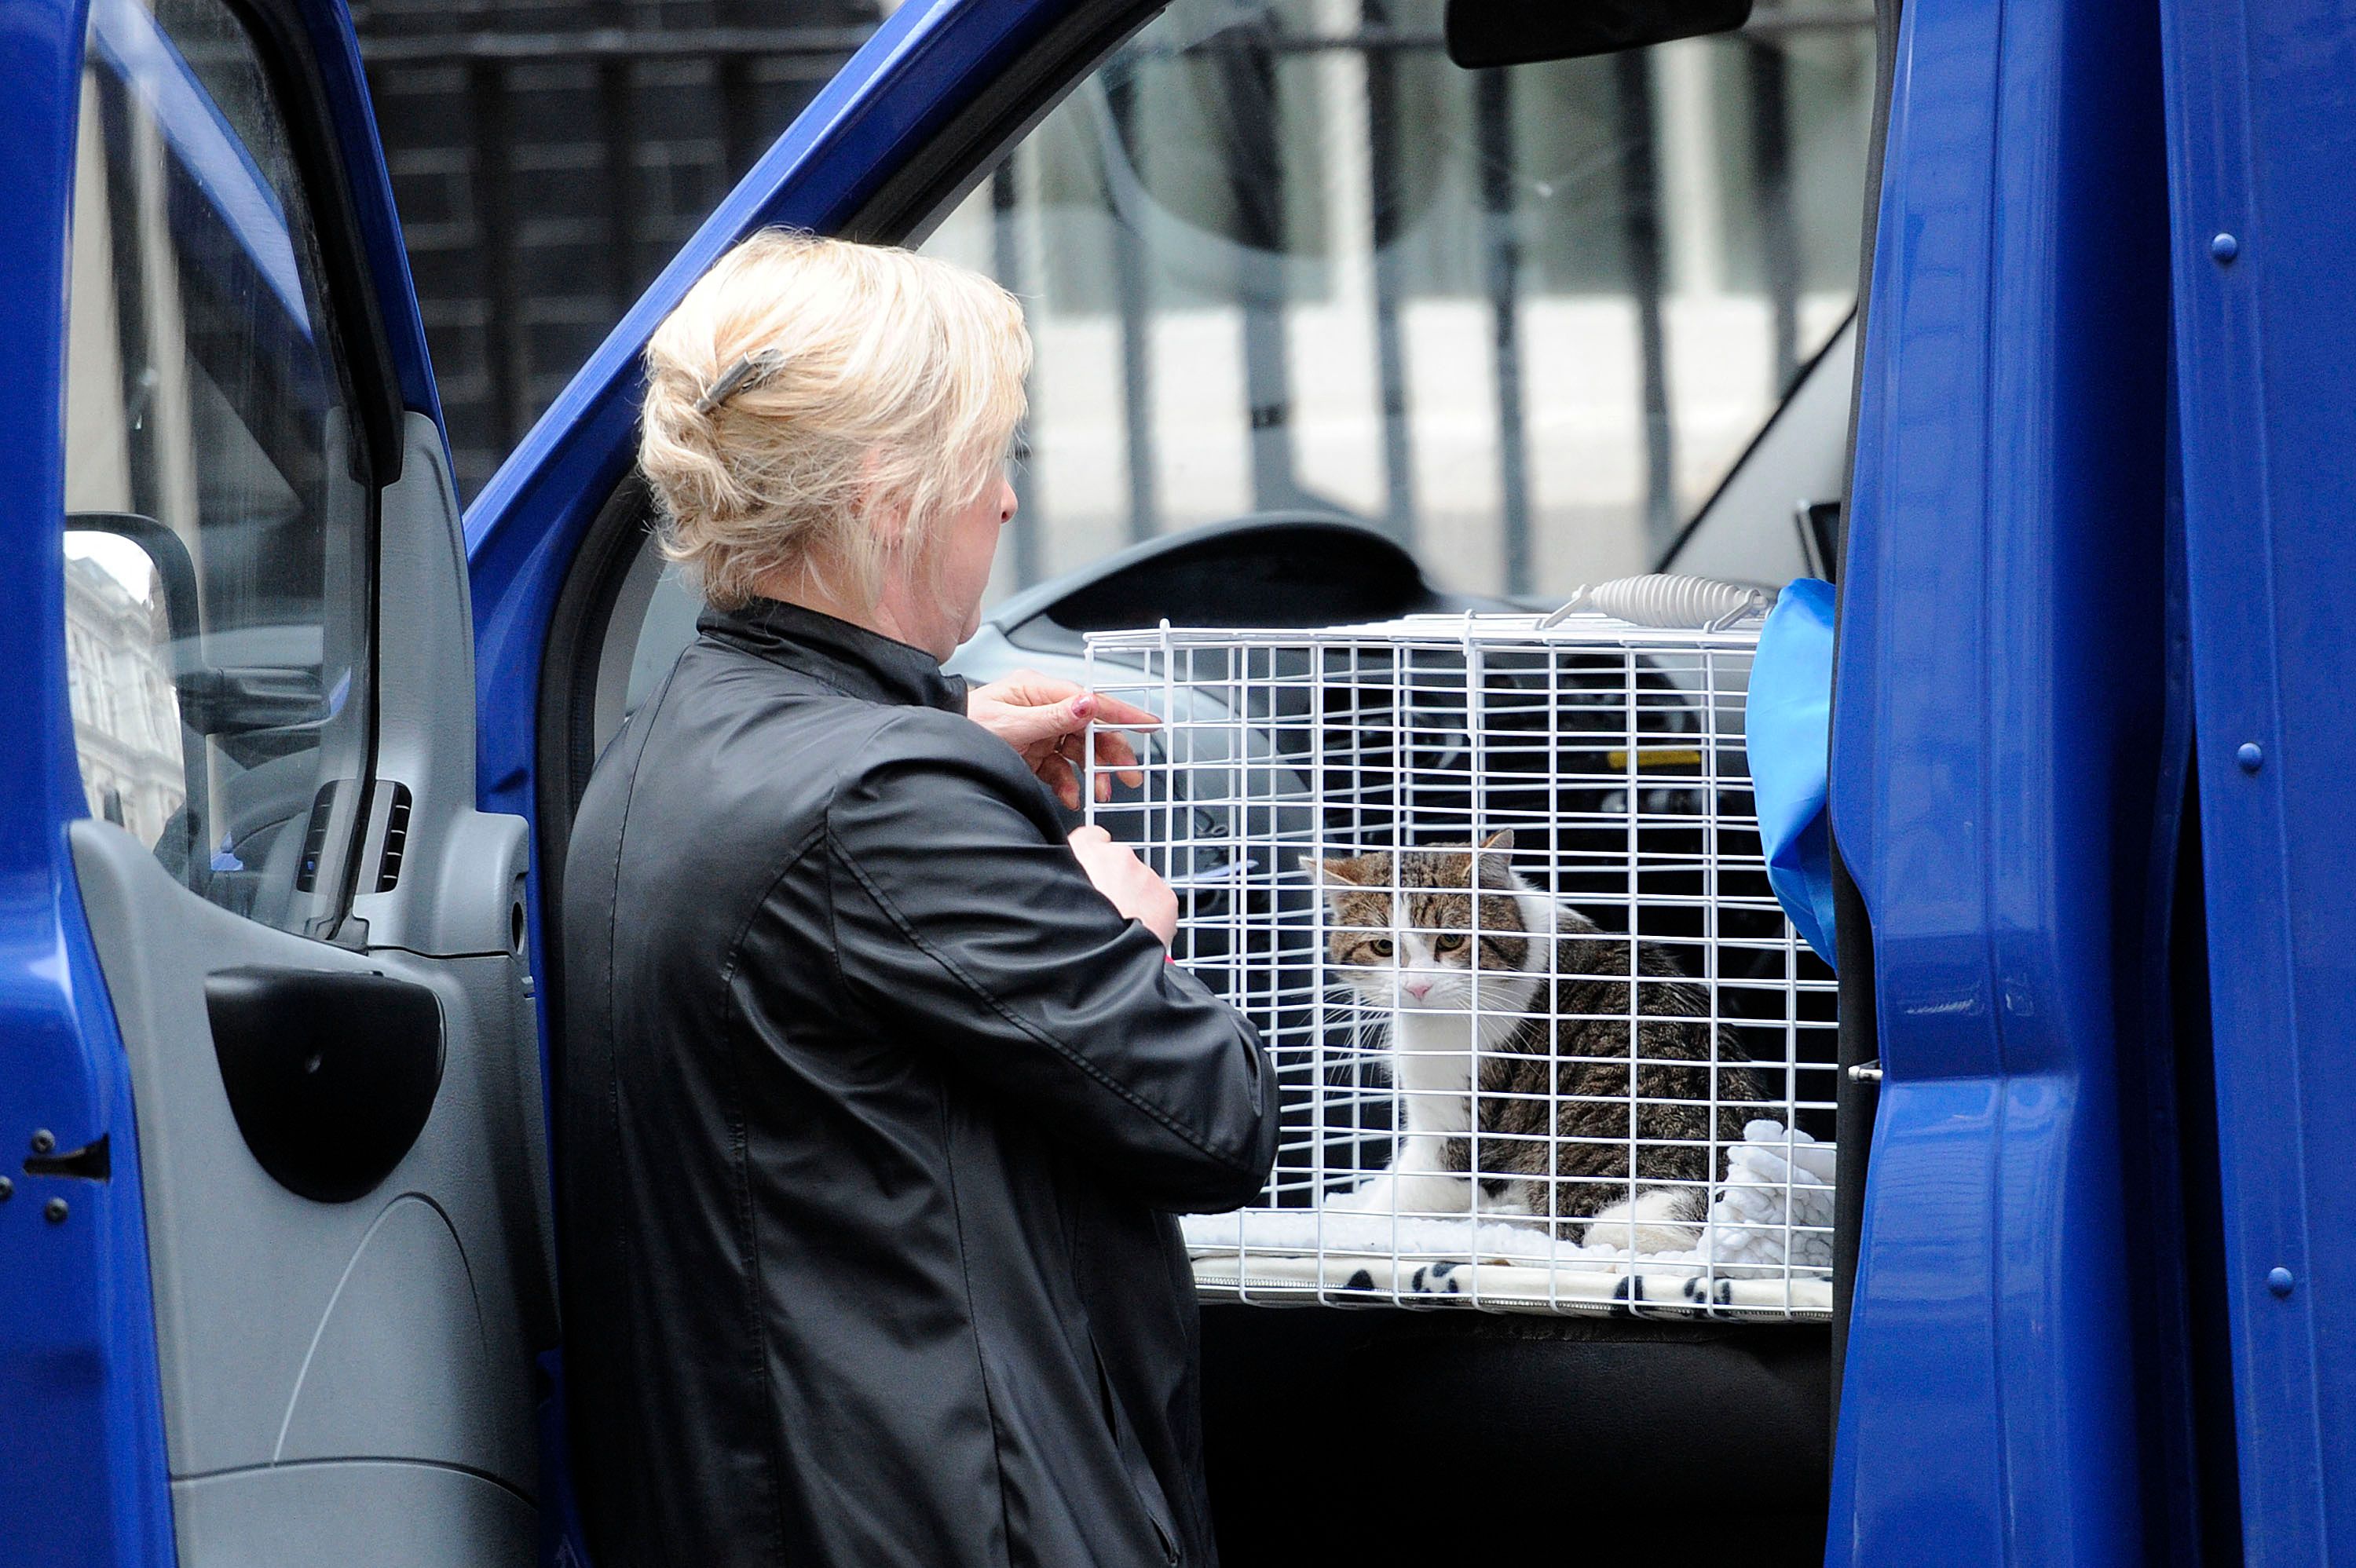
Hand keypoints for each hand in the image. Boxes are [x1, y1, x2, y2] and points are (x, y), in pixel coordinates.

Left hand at [966, 670, 1157, 809]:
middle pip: (1089, 730)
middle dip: (1111, 754)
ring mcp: (1037, 732)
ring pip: (1078, 752)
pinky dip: (1068, 784)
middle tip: (1127, 776)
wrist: (938, 750)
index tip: (1149, 724)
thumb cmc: (962, 729)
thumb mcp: (1009, 724)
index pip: (1089, 700)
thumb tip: (1086, 704)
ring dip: (1092, 774)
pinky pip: (1059, 769)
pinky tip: (1071, 795)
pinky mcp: (1031, 754)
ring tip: (1100, 793)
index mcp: (1036, 690)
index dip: (1121, 714)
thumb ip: (1052, 717)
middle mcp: (1040, 709)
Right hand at [1067, 826, 1178, 945]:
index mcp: (1084, 852)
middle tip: (1104, 910)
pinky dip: (1153, 915)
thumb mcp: (1051, 899)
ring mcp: (1144, 874)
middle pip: (1118, 864)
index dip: (1091, 855)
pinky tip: (1137, 931)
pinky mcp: (1165, 895)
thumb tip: (1066, 879)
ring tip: (1120, 925)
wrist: (1106, 956)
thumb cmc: (1077, 934)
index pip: (1089, 836)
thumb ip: (1062, 878)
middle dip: (1114, 882)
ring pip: (1140, 884)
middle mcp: (1117, 856)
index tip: (1091, 868)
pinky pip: (1159, 902)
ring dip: (1133, 899)